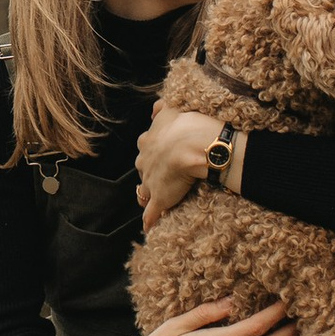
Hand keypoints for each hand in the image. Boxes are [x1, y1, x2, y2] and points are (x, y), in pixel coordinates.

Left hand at [136, 105, 223, 232]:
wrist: (192, 145)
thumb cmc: (185, 124)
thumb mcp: (171, 110)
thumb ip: (161, 108)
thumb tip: (155, 107)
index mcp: (147, 142)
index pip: (146, 147)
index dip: (153, 151)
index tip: (161, 153)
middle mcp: (144, 162)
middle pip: (143, 168)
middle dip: (150, 172)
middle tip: (161, 175)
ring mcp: (150, 182)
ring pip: (143, 191)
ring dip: (147, 195)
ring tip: (152, 199)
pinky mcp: (159, 199)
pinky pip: (151, 214)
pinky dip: (149, 220)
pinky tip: (149, 227)